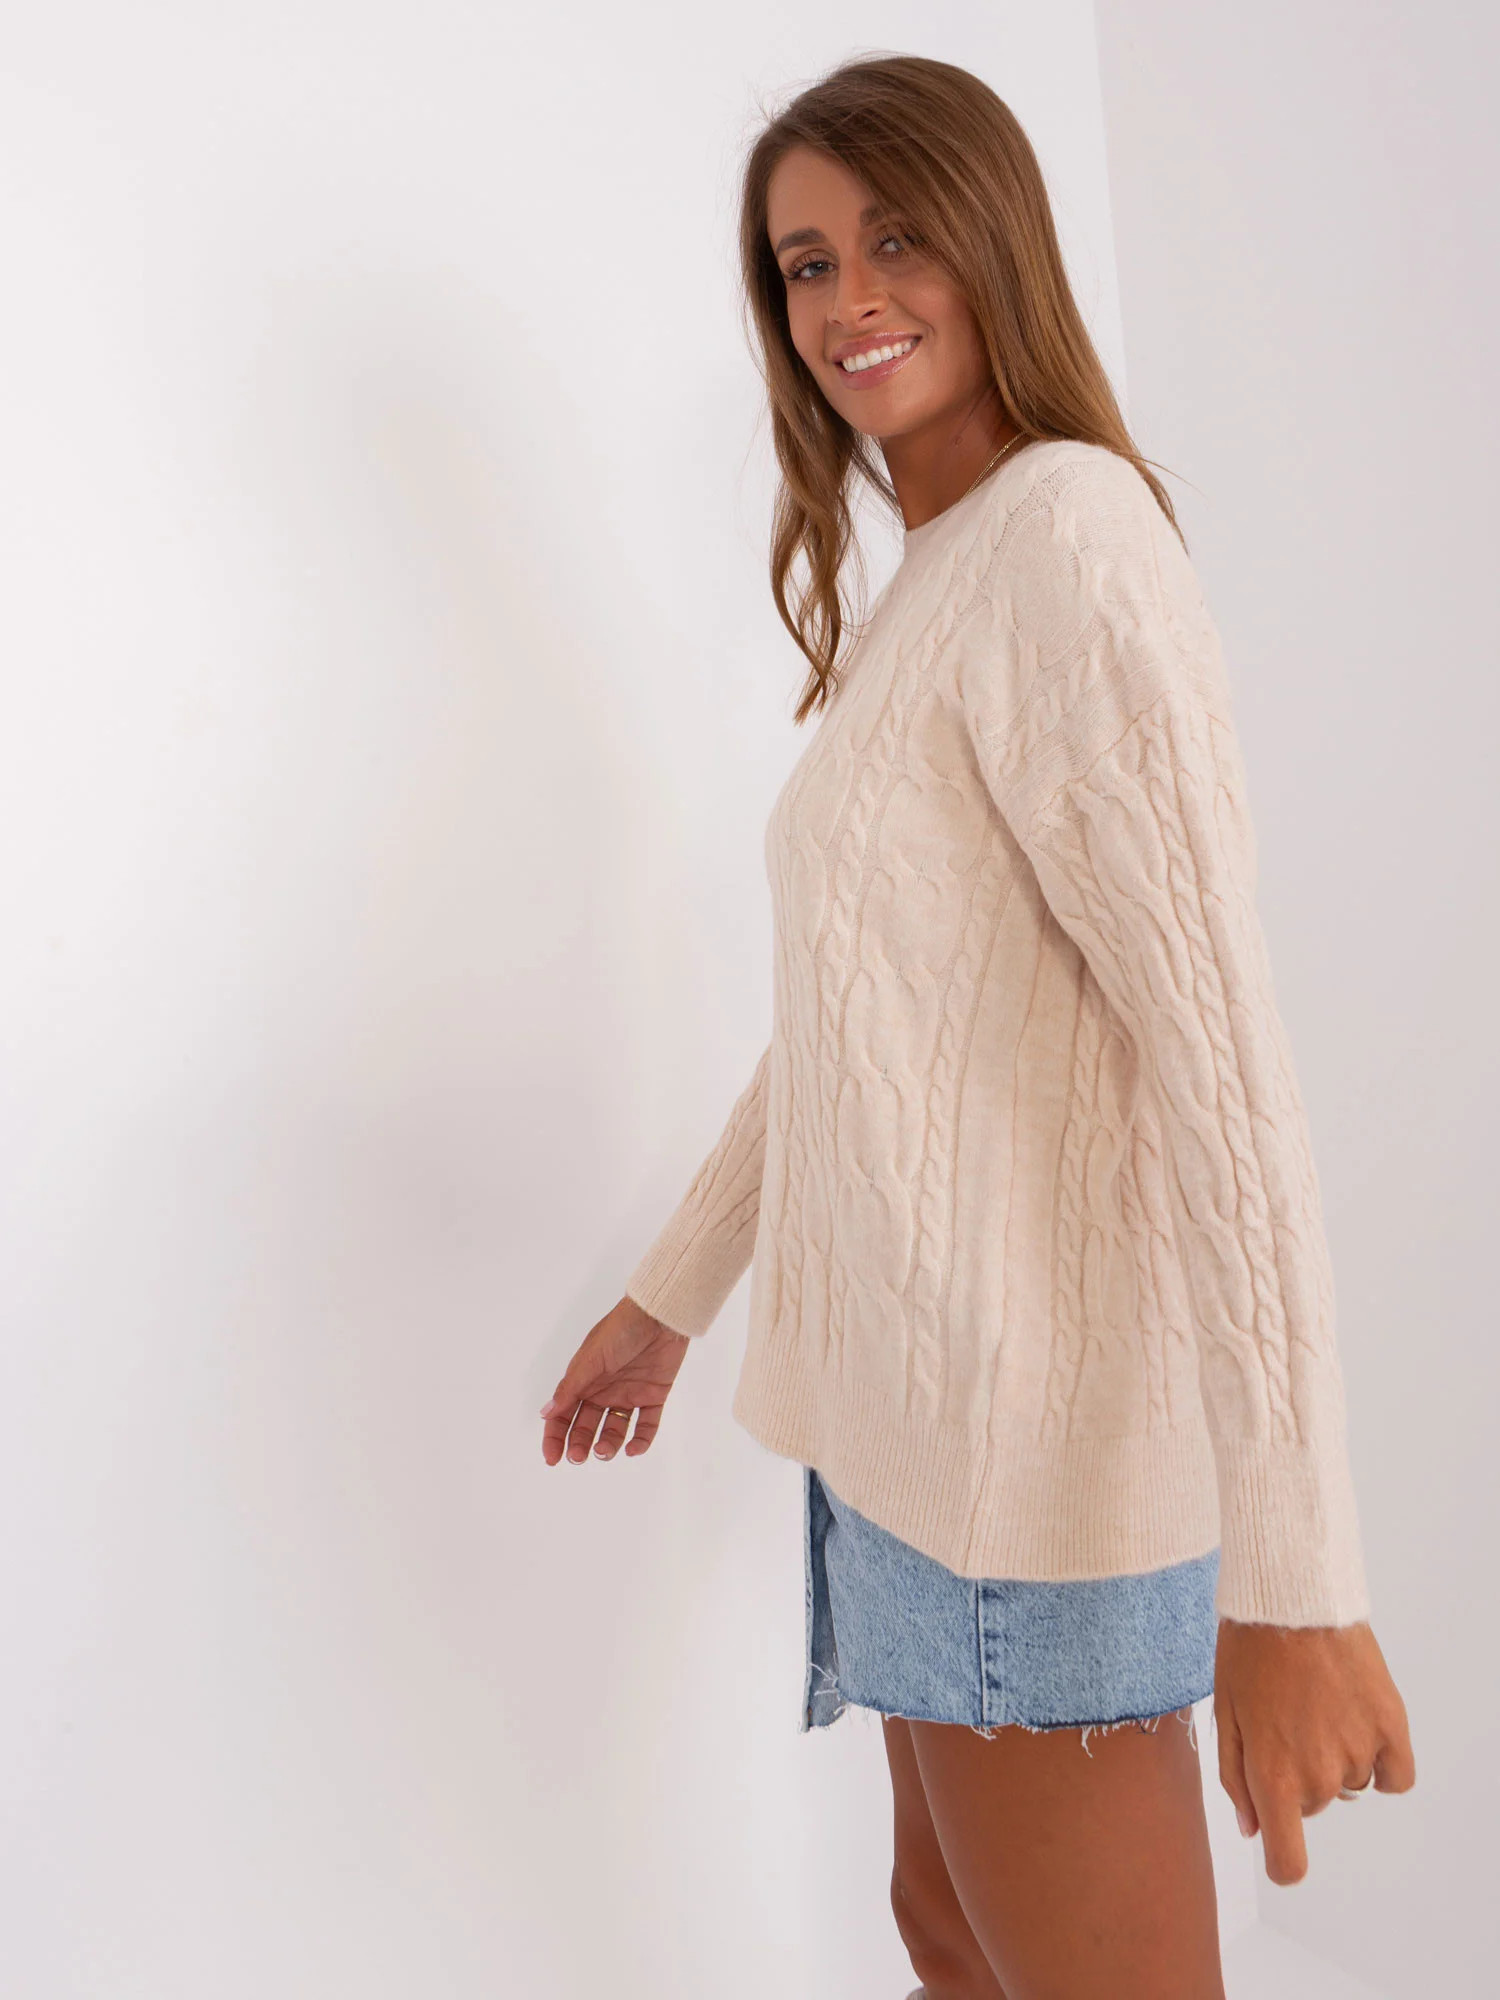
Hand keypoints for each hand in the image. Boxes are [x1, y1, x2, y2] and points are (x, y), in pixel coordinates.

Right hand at [539, 1294, 689, 1465]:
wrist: (660, 1315)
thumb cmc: (621, 1329)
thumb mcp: (591, 1359)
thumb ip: (571, 1388)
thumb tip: (546, 1413)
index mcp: (584, 1379)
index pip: (564, 1413)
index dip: (555, 1436)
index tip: (553, 1458)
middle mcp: (604, 1390)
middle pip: (586, 1425)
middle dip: (579, 1443)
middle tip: (579, 1456)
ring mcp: (629, 1394)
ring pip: (615, 1429)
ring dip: (608, 1444)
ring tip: (603, 1451)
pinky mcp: (653, 1395)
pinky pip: (646, 1425)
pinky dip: (640, 1440)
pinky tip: (632, 1449)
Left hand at [1213, 1617, 1414, 1884]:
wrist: (1289, 1596)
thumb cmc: (1248, 1651)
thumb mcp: (1224, 1712)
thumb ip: (1235, 1778)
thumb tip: (1253, 1829)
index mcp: (1272, 1776)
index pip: (1288, 1860)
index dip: (1283, 1859)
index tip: (1280, 1843)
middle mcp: (1319, 1775)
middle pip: (1312, 1805)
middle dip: (1296, 1774)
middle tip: (1283, 1718)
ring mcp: (1359, 1752)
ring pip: (1349, 1783)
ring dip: (1334, 1757)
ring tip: (1315, 1703)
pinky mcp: (1391, 1727)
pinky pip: (1395, 1776)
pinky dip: (1382, 1761)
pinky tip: (1360, 1725)